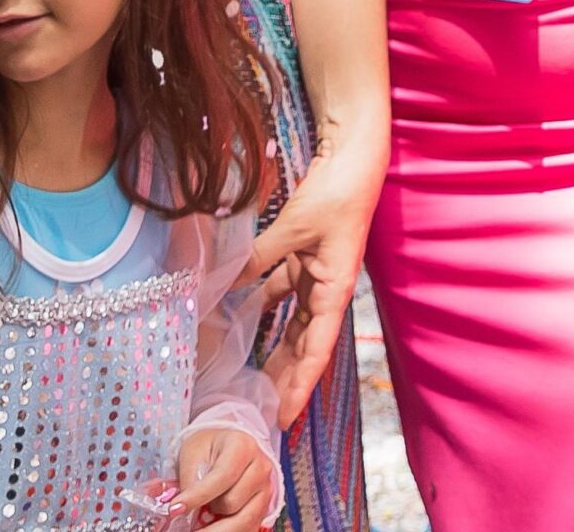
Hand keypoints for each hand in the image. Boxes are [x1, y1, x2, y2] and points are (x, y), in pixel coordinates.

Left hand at [158, 427, 275, 530]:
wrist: (226, 449)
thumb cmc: (208, 449)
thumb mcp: (192, 454)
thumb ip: (189, 479)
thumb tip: (182, 508)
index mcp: (243, 447)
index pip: (223, 476)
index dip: (198, 496)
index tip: (175, 509)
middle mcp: (260, 468)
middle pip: (232, 502)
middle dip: (208, 509)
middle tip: (189, 509)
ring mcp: (265, 489)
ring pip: (242, 521)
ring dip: (217, 525)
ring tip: (203, 517)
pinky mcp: (264, 507)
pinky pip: (247, 528)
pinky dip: (227, 531)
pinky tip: (212, 527)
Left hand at [242, 129, 384, 425]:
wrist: (354, 158)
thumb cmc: (336, 194)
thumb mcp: (294, 227)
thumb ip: (257, 257)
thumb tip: (219, 281)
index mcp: (334, 290)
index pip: (316, 350)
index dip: (300, 385)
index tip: (284, 417)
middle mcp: (327, 289)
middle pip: (305, 345)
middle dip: (286, 379)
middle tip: (260, 411)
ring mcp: (316, 274)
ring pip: (294, 325)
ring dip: (275, 351)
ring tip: (251, 379)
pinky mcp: (305, 257)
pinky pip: (282, 293)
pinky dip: (263, 309)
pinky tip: (239, 319)